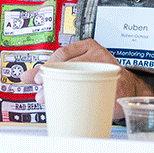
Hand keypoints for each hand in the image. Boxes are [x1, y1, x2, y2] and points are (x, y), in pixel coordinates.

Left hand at [31, 40, 152, 120]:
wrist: (126, 87)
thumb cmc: (98, 76)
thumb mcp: (76, 68)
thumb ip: (53, 71)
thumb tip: (27, 76)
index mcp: (88, 46)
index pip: (63, 54)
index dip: (47, 66)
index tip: (36, 79)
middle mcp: (98, 54)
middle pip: (69, 66)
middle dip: (52, 82)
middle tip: (41, 94)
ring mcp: (108, 68)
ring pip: (80, 79)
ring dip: (62, 92)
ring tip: (52, 101)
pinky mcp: (115, 84)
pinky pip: (95, 92)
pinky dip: (81, 101)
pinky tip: (72, 105)